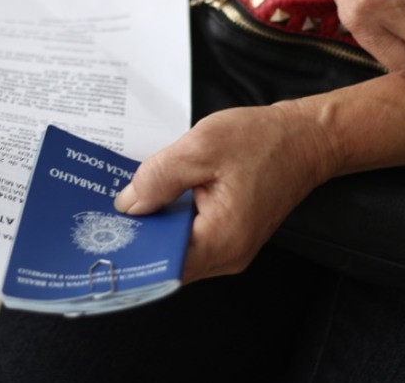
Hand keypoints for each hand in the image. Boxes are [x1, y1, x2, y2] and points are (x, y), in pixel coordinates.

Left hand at [114, 104, 335, 282]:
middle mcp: (227, 255)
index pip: (161, 265)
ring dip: (151, 229)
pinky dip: (169, 223)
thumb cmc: (263, 140)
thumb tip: (126, 206)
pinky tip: (151, 201)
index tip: (95, 238)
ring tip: (119, 207)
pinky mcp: (231, 235)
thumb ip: (158, 178)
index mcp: (221, 239)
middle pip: (166, 261)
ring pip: (176, 250)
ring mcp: (231, 249)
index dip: (127, 252)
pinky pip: (190, 238)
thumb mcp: (201, 147)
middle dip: (134, 239)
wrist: (308, 139)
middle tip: (97, 218)